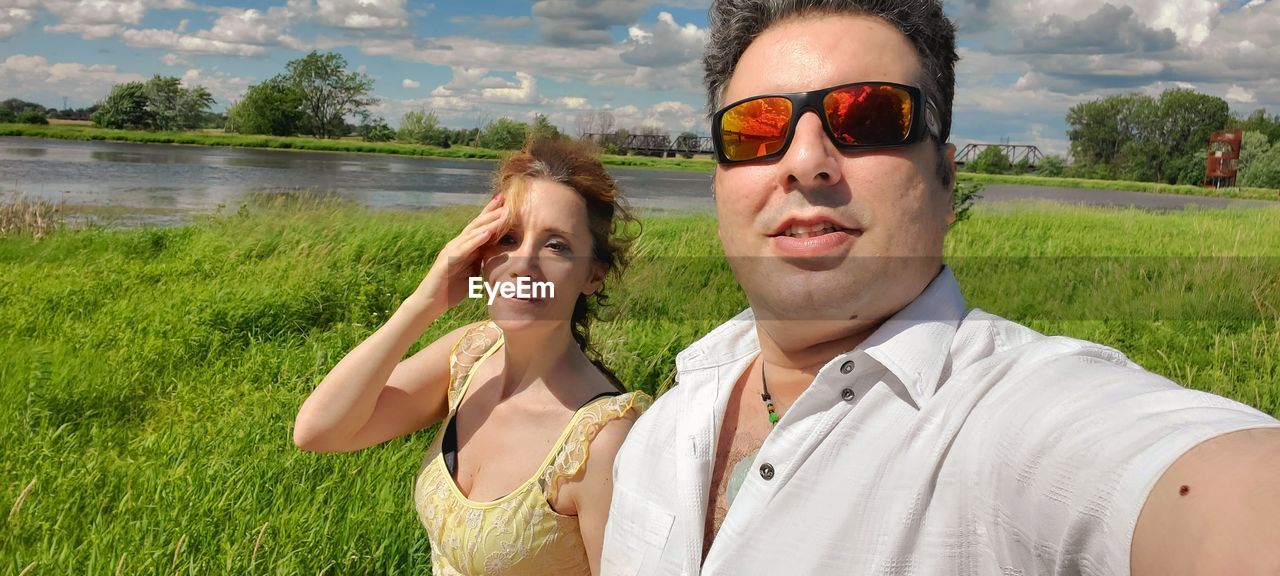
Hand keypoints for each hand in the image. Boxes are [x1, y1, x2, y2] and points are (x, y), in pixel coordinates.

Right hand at [414, 194, 507, 312]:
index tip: (507, 203)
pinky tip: (487, 233)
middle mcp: (457, 244)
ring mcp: (451, 250)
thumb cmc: (452, 289)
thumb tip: (500, 255)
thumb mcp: (473, 272)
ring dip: (488, 223)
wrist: (432, 302)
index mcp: (465, 247)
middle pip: (477, 224)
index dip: (492, 214)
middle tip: (506, 200)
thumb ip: (482, 261)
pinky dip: (476, 240)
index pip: (480, 227)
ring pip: (472, 233)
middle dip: (492, 212)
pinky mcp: (447, 260)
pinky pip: (464, 248)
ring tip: (502, 213)